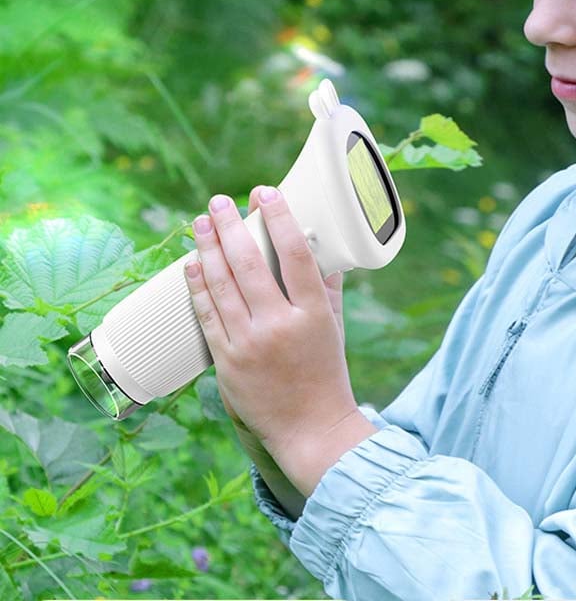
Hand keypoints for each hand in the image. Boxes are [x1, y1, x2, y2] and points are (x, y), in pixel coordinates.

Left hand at [183, 185, 376, 495]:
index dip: (278, 218)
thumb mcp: (334, 328)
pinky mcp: (226, 362)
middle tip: (218, 201)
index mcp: (313, 313)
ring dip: (207, 248)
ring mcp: (249, 343)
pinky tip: (191, 264)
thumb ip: (328, 288)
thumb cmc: (327, 375)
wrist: (310, 430)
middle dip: (230, 226)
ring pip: (221, 285)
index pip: (294, 254)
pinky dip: (197, 287)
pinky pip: (207, 315)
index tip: (265, 194)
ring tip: (199, 223)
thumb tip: (322, 252)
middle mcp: (279, 324)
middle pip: (248, 263)